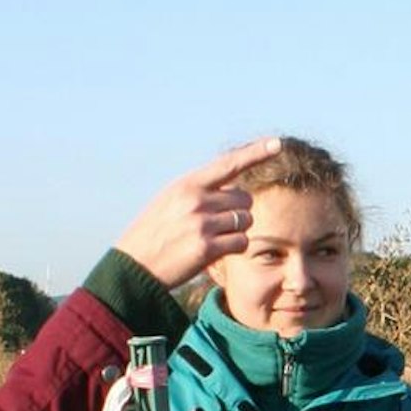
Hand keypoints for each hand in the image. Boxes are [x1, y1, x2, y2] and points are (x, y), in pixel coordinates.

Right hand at [114, 137, 282, 287]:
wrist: (134, 267)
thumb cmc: (154, 233)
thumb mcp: (170, 201)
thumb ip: (199, 191)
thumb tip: (232, 186)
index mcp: (187, 184)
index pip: (228, 163)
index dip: (255, 152)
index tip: (277, 143)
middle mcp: (196, 200)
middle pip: (245, 198)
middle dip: (239, 211)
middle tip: (218, 224)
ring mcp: (202, 224)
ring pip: (246, 221)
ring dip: (238, 230)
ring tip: (212, 238)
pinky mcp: (207, 249)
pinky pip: (241, 242)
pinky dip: (235, 247)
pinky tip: (215, 251)